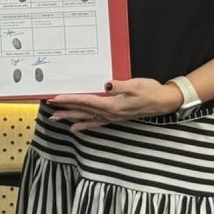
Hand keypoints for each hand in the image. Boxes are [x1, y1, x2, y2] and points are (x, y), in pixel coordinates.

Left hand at [44, 78, 182, 131]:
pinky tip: (76, 128)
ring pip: (87, 118)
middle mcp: (110, 113)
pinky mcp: (116, 117)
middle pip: (83, 111)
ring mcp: (112, 117)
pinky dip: (85, 125)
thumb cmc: (150, 91)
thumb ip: (121, 86)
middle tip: (50, 109)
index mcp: (112, 105)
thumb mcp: (137, 85)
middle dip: (66, 110)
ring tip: (57, 118)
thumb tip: (107, 85)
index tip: (56, 99)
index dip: (70, 100)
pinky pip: (96, 123)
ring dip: (71, 117)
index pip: (86, 101)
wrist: (164, 102)